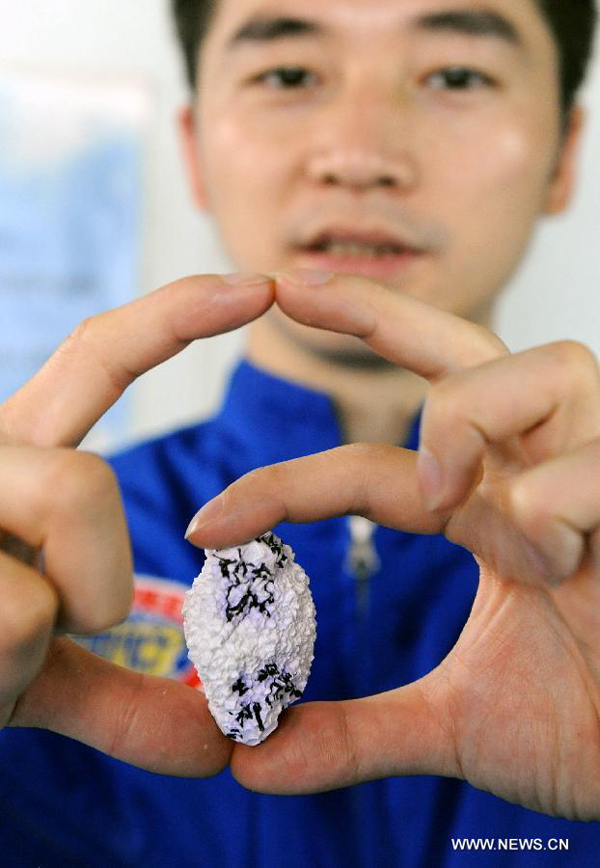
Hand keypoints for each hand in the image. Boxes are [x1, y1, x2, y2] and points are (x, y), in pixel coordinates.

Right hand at [0, 274, 273, 774]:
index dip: (178, 315)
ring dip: (50, 622)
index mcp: (9, 458)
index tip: (262, 288)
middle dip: (93, 578)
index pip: (96, 357)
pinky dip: (5, 672)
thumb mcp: (28, 670)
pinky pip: (22, 612)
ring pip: (65, 513)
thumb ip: (120, 698)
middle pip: (88, 482)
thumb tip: (221, 745)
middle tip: (45, 630)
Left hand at [188, 273, 599, 818]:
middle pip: (466, 351)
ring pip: (543, 367)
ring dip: (469, 417)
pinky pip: (595, 464)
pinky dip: (555, 497)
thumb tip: (254, 761)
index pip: (381, 464)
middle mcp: (547, 470)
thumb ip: (359, 733)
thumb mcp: (459, 726)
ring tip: (443, 496)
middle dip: (378, 312)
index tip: (208, 522)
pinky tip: (550, 552)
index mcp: (494, 510)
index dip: (291, 484)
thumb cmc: (593, 725)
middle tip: (291, 288)